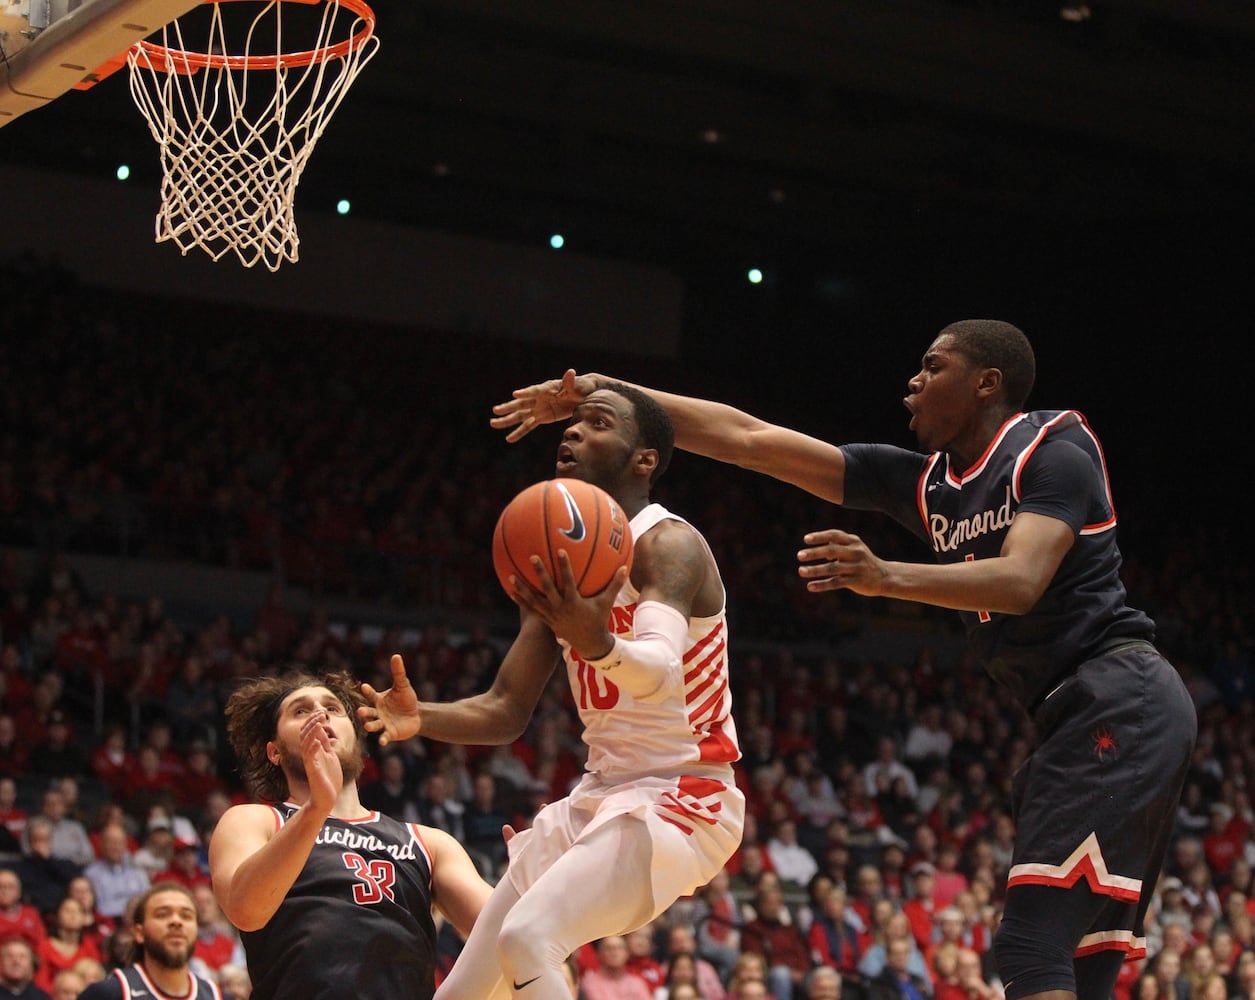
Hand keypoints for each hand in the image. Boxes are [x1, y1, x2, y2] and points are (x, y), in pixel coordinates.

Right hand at [302, 709, 342, 813]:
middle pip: (306, 734)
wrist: (327, 798)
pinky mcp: (313, 771)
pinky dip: (313, 748)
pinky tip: (317, 741)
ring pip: (307, 743)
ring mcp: (311, 762)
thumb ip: (325, 744)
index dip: (314, 719)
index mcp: (315, 750)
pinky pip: (310, 757)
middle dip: (313, 722)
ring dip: (312, 731)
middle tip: (320, 712)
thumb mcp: (329, 756)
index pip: (310, 731)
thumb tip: (323, 729)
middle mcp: (310, 754)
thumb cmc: (328, 778)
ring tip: (319, 721)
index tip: (320, 709)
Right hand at [358, 654, 422, 746]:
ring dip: (370, 726)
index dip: (367, 691)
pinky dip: (383, 739)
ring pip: (374, 725)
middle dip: (364, 712)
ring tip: (368, 726)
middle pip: (368, 712)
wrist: (416, 715)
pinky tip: (382, 742)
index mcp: (378, 700)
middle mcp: (377, 713)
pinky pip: (384, 737)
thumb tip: (396, 655)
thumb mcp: (403, 685)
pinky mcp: (390, 734)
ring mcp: (383, 724)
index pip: (370, 695)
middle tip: (360, 712)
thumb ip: (398, 672)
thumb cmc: (406, 699)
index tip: (364, 686)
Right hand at [489, 369, 601, 442]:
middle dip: (509, 407)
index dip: (525, 392)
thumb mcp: (578, 385)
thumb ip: (571, 382)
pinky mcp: (541, 417)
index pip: (534, 390)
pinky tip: (509, 439)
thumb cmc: (581, 387)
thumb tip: (570, 372)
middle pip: (521, 403)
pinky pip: (528, 426)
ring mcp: (538, 408)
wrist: (583, 395)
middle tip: (495, 410)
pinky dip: (519, 432)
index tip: (515, 394)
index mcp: (547, 388)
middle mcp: (539, 398)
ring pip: (520, 415)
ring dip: (507, 420)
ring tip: (493, 423)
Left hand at [507, 552, 626, 658]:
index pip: (569, 581)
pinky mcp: (546, 621)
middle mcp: (561, 608)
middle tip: (532, 557)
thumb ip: (615, 585)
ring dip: (523, 589)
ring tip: (511, 576)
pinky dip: (522, 601)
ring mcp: (552, 615)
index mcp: (574, 602)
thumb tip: (624, 568)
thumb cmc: (599, 620)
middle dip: (540, 573)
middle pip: (548, 588)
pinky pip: (531, 610)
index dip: (564, 566)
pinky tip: (511, 592)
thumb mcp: (607, 603)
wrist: (590, 644)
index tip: (560, 551)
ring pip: (534, 600)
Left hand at [797, 528, 888, 596]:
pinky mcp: (856, 581)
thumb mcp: (854, 548)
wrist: (885, 576)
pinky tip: (810, 586)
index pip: (834, 535)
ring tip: (801, 571)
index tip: (806, 539)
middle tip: (799, 555)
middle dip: (814, 552)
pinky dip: (822, 585)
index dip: (820, 536)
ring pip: (832, 568)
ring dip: (815, 570)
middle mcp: (855, 552)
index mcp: (853, 542)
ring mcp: (856, 567)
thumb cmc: (863, 560)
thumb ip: (837, 545)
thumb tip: (819, 550)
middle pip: (832, 550)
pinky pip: (836, 583)